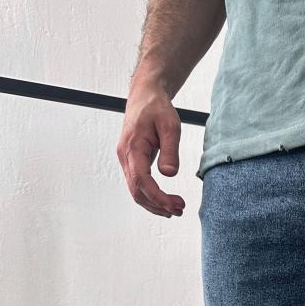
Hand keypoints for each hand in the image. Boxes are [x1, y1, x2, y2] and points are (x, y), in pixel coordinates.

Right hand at [117, 78, 184, 217]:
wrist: (145, 96)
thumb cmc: (157, 107)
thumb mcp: (170, 125)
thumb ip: (170, 150)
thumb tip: (169, 174)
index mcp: (132, 147)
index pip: (141, 180)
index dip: (158, 197)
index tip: (175, 205)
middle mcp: (125, 156)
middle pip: (137, 191)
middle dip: (158, 205)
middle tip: (180, 209)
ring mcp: (126, 160)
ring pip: (136, 191)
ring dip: (154, 204)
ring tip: (175, 209)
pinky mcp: (131, 162)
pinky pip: (137, 185)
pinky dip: (150, 197)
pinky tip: (164, 202)